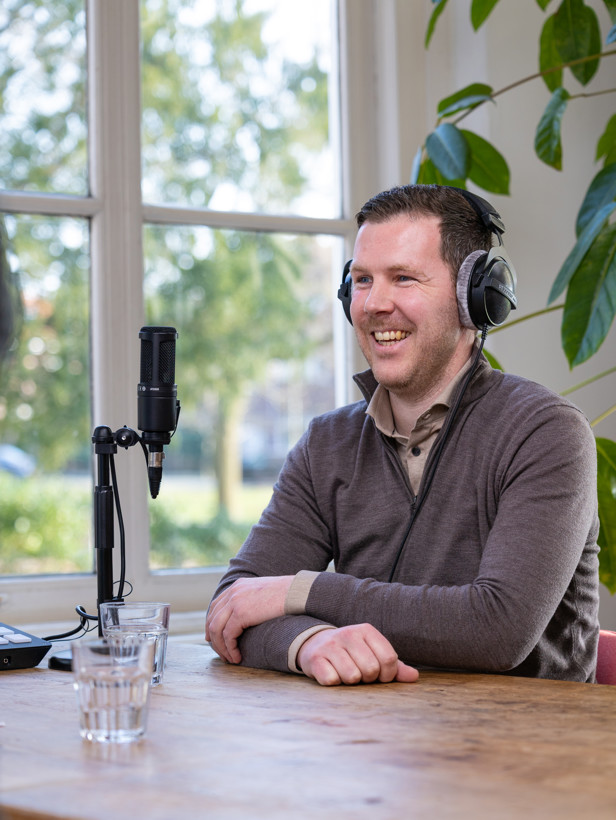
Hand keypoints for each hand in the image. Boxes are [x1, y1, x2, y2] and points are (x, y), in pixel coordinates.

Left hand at [205, 576, 292, 663]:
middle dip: (214, 639)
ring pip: (216, 629)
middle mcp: (233, 592)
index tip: (213, 638)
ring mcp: (235, 602)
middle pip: (212, 619)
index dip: (212, 624)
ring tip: (230, 659)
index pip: (216, 606)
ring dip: (221, 647)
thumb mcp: (263, 592)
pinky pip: (228, 636)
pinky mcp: (240, 614)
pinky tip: (237, 657)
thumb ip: (252, 600)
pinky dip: (230, 649)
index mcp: (237, 586)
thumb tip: (249, 614)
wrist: (296, 592)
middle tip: (221, 653)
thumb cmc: (287, 595)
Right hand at [296, 623, 418, 685]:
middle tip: (359, 673)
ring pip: (352, 677)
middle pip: (371, 670)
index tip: (379, 676)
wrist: (315, 645)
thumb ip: (394, 666)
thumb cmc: (351, 654)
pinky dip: (333, 682)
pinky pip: (332, 680)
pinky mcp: (315, 658)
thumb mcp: (373, 654)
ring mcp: (330, 645)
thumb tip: (414, 677)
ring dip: (350, 682)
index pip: (389, 659)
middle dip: (367, 679)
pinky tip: (331, 673)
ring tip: (344, 673)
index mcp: (367, 630)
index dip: (387, 675)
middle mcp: (349, 633)